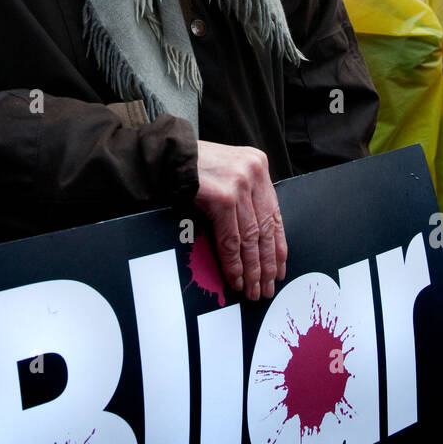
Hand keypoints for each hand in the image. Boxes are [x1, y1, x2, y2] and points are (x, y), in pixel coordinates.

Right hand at [194, 140, 286, 300]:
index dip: (277, 246)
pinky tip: (236, 278)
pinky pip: (231, 240)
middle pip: (265, 228)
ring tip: (253, 289)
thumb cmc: (192, 166)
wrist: (164, 155)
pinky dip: (233, 263)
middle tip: (266, 286)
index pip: (275, 213)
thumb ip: (244, 196)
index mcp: (258, 164)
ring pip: (251, 237)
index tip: (279, 269)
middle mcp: (254, 171)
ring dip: (252, 269)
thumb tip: (255, 240)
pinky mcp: (223, 197)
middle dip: (267, 263)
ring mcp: (240, 184)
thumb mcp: (226, 173)